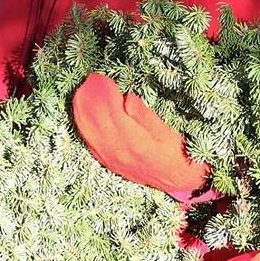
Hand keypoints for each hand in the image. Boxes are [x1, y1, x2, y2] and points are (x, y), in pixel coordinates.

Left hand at [72, 72, 208, 200]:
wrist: (179, 182)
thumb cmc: (179, 155)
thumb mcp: (168, 133)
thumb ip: (146, 116)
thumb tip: (128, 98)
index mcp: (136, 145)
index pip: (113, 115)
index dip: (105, 95)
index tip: (101, 78)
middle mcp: (120, 155)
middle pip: (98, 123)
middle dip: (91, 100)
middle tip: (89, 80)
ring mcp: (112, 161)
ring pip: (91, 133)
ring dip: (83, 112)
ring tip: (80, 92)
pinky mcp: (110, 164)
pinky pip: (92, 143)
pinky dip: (85, 127)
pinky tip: (81, 115)